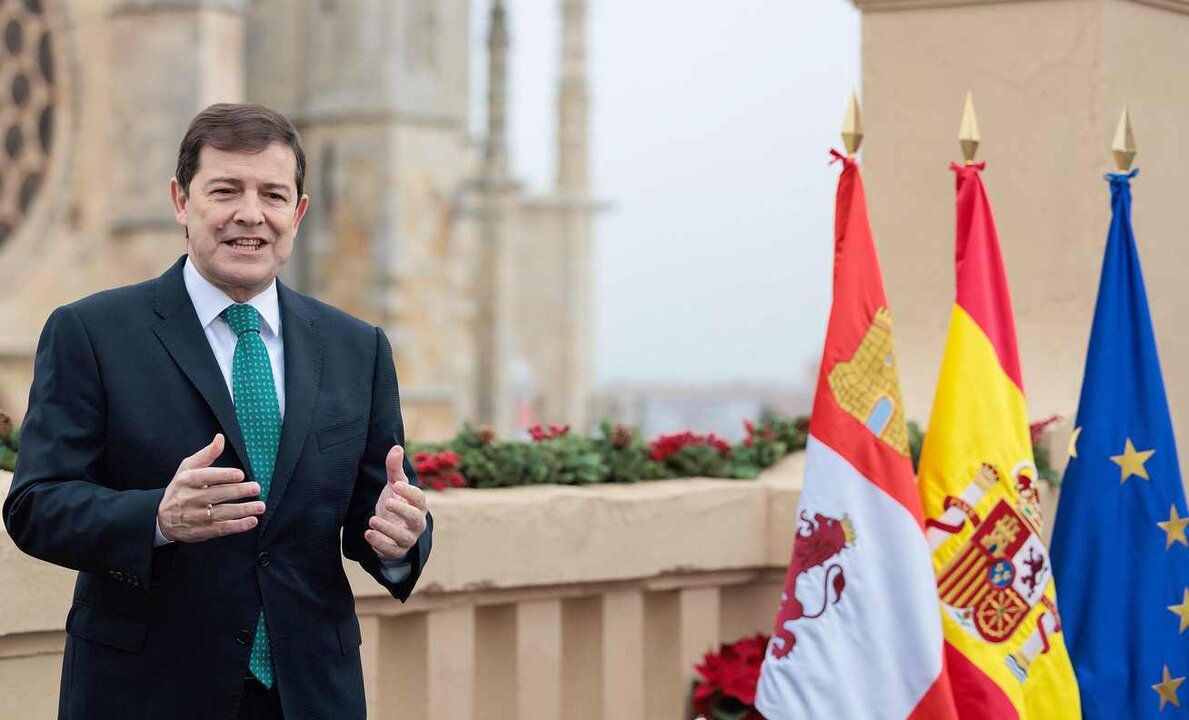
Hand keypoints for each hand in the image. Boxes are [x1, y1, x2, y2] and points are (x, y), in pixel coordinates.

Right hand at [157, 434, 264, 541]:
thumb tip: (220, 438)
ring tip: (260, 506)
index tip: (240, 474)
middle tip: (256, 488)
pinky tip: (252, 521)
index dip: (223, 475)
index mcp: (187, 481)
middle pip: (216, 495)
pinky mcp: (201, 531)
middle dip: (238, 491)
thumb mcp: (187, 468)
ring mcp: (195, 516)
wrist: (162, 518)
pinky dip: (238, 526)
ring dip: (243, 510)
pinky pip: (222, 529)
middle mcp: (190, 499)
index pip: (205, 477)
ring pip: (221, 513)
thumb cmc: (181, 488)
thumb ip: (206, 454)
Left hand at [365, 445, 427, 559]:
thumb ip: (394, 468)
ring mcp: (408, 538)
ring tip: (372, 520)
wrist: (390, 529)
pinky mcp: (397, 550)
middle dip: (403, 511)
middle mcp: (417, 523)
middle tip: (387, 502)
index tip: (396, 485)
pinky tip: (368, 534)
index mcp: (418, 505)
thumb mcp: (394, 485)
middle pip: (416, 518)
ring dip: (388, 529)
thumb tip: (396, 447)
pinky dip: (380, 544)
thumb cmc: (396, 503)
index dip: (409, 492)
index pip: (419, 498)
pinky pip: (392, 551)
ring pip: (404, 537)